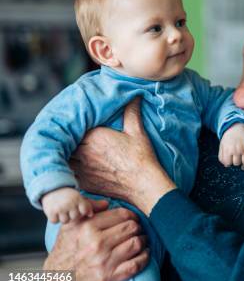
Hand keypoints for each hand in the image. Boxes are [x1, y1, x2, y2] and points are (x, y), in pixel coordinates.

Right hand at [41, 187, 92, 223]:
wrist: (52, 189)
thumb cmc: (68, 195)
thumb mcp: (78, 197)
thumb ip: (86, 205)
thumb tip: (91, 215)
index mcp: (78, 199)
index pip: (84, 211)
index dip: (81, 212)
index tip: (77, 208)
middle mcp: (70, 203)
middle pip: (74, 218)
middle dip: (71, 215)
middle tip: (67, 210)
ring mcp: (61, 208)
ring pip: (65, 221)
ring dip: (62, 218)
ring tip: (61, 211)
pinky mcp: (51, 211)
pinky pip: (55, 221)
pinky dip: (54, 219)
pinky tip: (54, 213)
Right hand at [43, 199, 147, 280]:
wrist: (57, 277)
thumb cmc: (66, 248)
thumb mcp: (70, 225)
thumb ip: (87, 210)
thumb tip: (106, 203)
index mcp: (88, 228)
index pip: (122, 215)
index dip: (132, 216)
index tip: (133, 219)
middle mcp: (96, 244)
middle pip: (132, 228)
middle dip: (137, 228)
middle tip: (136, 230)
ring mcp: (104, 261)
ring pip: (136, 243)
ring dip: (143, 241)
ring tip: (141, 240)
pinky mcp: (109, 276)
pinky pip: (136, 264)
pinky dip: (144, 257)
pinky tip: (143, 253)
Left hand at [70, 97, 176, 215]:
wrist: (143, 184)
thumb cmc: (142, 157)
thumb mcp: (137, 131)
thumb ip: (131, 112)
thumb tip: (134, 96)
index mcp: (94, 137)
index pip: (73, 128)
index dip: (71, 126)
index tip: (73, 123)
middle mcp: (84, 153)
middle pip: (64, 143)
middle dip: (65, 139)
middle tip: (65, 136)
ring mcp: (83, 169)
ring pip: (63, 158)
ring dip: (63, 154)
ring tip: (65, 150)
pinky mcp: (84, 182)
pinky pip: (68, 174)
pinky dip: (67, 170)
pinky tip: (71, 167)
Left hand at [218, 124, 243, 169]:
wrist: (237, 128)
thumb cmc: (229, 138)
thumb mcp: (222, 145)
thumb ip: (221, 156)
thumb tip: (225, 165)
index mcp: (228, 149)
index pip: (228, 163)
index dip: (228, 164)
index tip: (229, 162)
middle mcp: (237, 149)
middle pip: (237, 163)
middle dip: (236, 163)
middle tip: (236, 161)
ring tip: (243, 166)